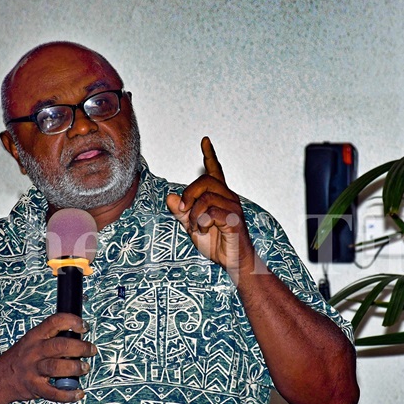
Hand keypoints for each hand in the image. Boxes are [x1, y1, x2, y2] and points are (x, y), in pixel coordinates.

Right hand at [0, 313, 96, 403]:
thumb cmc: (21, 358)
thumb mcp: (32, 341)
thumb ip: (52, 338)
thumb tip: (79, 337)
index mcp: (35, 336)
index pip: (54, 322)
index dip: (72, 322)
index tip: (84, 326)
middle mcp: (34, 351)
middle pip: (59, 346)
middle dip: (80, 347)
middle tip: (91, 350)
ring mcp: (33, 370)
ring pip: (56, 367)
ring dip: (75, 368)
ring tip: (84, 368)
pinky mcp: (34, 387)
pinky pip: (53, 392)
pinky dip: (68, 394)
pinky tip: (78, 392)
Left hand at [166, 137, 255, 279]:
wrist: (233, 262)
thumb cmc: (217, 244)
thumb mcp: (193, 227)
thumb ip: (181, 212)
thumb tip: (170, 197)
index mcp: (219, 196)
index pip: (215, 171)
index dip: (210, 155)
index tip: (205, 140)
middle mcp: (228, 198)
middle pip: (205, 181)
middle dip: (188, 194)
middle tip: (182, 210)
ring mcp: (233, 208)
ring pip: (206, 198)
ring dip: (193, 213)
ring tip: (195, 226)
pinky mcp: (233, 220)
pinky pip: (210, 212)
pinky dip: (200, 222)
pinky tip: (202, 230)